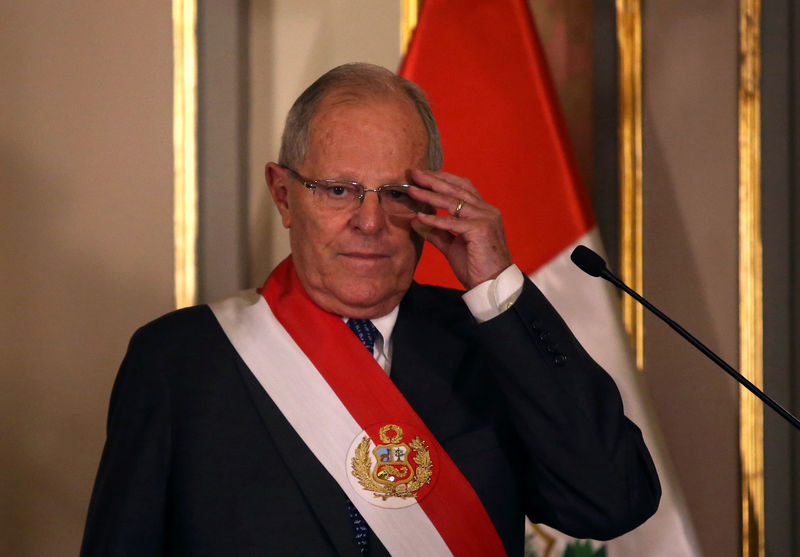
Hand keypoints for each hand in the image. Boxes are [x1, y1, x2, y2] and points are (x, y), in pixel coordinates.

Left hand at [409, 169, 511, 289]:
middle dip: (434, 180)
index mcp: (484, 211)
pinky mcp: (481, 230)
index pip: (462, 187)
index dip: (443, 179)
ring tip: (413, 190)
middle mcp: (487, 210)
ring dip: (430, 195)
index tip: (424, 176)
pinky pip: (452, 223)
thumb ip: (439, 233)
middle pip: (457, 189)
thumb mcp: (454, 246)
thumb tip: (419, 222)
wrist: (492, 285)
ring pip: (453, 202)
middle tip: (415, 173)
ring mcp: (486, 218)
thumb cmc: (476, 267)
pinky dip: (434, 220)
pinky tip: (418, 217)